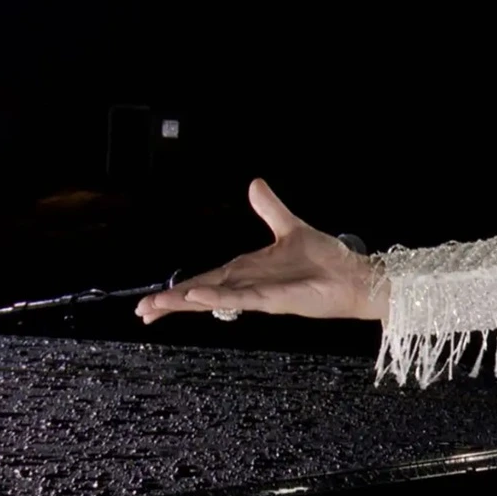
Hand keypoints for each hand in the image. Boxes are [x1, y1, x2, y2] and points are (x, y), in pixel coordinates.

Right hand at [134, 179, 387, 323]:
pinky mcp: (275, 300)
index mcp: (248, 270)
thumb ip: (269, 208)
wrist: (354, 276)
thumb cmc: (326, 259)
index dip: (180, 289)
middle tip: (142, 311)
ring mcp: (260, 294)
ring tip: (157, 306)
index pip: (206, 279)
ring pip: (215, 299)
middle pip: (203, 293)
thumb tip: (254, 184)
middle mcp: (249, 284)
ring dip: (186, 302)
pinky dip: (219, 297)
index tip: (153, 300)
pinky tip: (198, 297)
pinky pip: (242, 298)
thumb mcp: (291, 227)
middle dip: (172, 302)